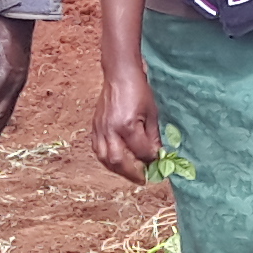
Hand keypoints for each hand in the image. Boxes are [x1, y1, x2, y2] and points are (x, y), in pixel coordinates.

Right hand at [89, 58, 161, 183]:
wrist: (120, 73)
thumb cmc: (139, 90)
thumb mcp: (152, 113)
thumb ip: (153, 136)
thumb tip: (156, 154)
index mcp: (127, 126)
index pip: (140, 152)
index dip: (150, 160)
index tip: (157, 163)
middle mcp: (111, 130)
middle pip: (118, 162)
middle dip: (131, 173)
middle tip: (142, 179)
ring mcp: (100, 128)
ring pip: (104, 158)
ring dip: (116, 169)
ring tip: (128, 173)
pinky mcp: (94, 125)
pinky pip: (97, 148)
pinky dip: (105, 158)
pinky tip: (114, 160)